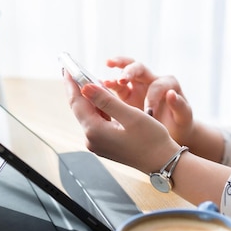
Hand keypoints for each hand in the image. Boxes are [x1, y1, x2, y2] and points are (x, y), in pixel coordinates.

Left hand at [64, 73, 179, 172]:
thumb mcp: (130, 115)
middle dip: (78, 89)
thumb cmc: (151, 140)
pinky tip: (103, 100)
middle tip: (75, 71)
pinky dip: (98, 108)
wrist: (162, 162)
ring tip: (89, 80)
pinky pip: (96, 121)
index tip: (68, 68)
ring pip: (88, 114)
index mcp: (95, 131)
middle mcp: (92, 139)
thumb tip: (85, 87)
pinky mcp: (105, 144)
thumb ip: (106, 100)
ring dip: (89, 98)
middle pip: (80, 109)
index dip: (72, 83)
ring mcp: (98, 143)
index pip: (77, 102)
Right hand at [104, 57, 194, 145]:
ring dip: (115, 74)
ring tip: (105, 81)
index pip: (156, 85)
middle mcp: (152, 80)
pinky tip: (99, 88)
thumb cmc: (180, 124)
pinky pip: (116, 87)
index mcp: (168, 83)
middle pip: (138, 67)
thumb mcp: (183, 117)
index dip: (152, 96)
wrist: (172, 134)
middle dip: (129, 71)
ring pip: (125, 72)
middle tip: (122, 80)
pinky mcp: (127, 95)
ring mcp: (138, 86)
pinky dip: (108, 86)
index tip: (149, 112)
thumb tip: (171, 94)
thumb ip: (179, 106)